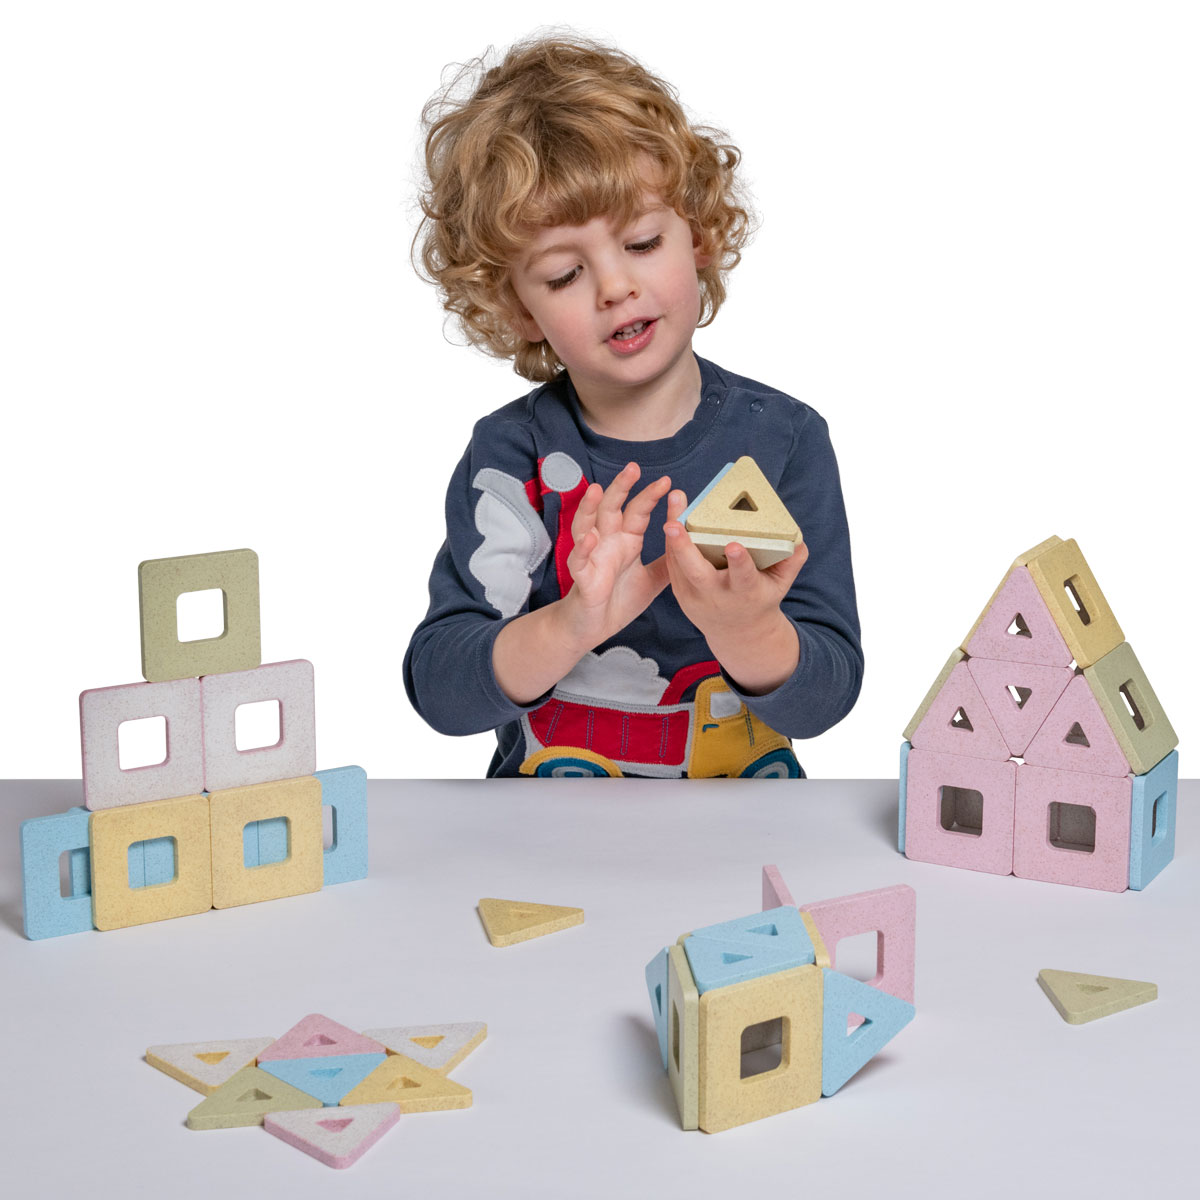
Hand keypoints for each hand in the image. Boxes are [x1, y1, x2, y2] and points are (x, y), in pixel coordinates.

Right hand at [557, 462, 672, 651]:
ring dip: (591, 508)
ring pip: (586, 525)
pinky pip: (579, 561)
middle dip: (621, 488)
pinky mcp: (582, 578)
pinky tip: (590, 538)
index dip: (650, 496)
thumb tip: (692, 548)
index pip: (637, 511)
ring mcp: (592, 558)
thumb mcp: (651, 580)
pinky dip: (583, 549)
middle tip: (633, 468)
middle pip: (611, 508)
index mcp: (625, 541)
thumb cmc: (617, 600)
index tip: (668, 482)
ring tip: (598, 490)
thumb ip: (668, 563)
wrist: (594, 627)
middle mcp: (607, 543)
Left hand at [663, 489, 807, 692]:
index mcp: (745, 592)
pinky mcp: (680, 592)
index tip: (734, 545)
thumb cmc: (760, 598)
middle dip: (683, 548)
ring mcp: (694, 596)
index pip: (743, 577)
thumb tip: (797, 539)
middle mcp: (716, 595)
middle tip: (673, 524)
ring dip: (673, 535)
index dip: (739, 562)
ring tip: (675, 502)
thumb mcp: (781, 585)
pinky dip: (672, 540)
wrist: (737, 631)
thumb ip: (791, 562)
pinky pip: (673, 564)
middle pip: (696, 572)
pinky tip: (674, 514)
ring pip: (678, 564)